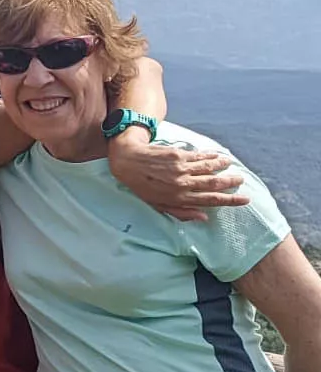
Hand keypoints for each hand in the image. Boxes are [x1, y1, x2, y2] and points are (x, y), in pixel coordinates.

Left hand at [107, 135, 249, 221]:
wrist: (127, 161)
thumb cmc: (141, 185)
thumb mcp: (158, 205)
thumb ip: (182, 212)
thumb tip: (204, 218)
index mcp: (179, 199)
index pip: (210, 201)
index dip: (230, 200)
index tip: (244, 200)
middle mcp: (182, 184)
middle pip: (214, 184)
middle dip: (230, 182)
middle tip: (241, 180)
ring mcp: (181, 169)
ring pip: (209, 168)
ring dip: (222, 165)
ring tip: (230, 164)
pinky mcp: (178, 155)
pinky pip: (199, 156)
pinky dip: (210, 155)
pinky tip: (216, 154)